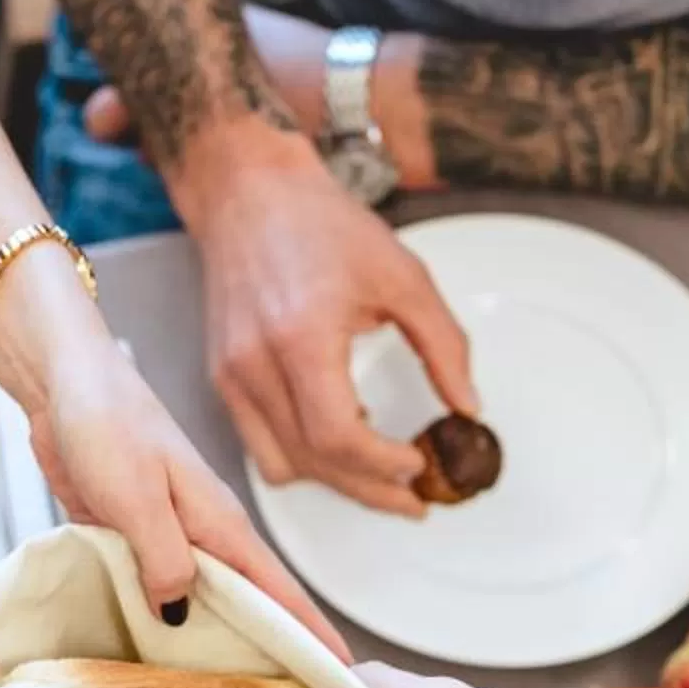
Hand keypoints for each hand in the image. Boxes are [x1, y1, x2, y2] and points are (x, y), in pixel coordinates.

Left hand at [24, 329, 349, 653]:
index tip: (342, 676)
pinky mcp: (133, 540)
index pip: (280, 589)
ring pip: (201, 603)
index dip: (312, 634)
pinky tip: (158, 658)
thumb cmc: (105, 421)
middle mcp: (202, 534)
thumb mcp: (136, 495)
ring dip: (217, 644)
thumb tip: (177, 610)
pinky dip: (163, 625)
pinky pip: (156, 592)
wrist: (61, 383)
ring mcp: (168, 538)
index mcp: (219, 522)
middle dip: (274, 653)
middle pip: (249, 605)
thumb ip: (163, 555)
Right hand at [93, 18, 476, 514]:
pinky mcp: (221, 379)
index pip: (339, 438)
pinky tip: (339, 443)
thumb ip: (444, 345)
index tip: (419, 467)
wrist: (245, 191)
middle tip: (413, 496)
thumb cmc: (319, 223)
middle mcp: (255, 366)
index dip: (383, 467)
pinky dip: (303, 458)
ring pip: (282, 466)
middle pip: (313, 463)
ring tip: (379, 474)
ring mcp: (230, 377)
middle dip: (369, 489)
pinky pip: (260, 445)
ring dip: (334, 481)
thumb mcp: (402, 275)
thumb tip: (467, 407)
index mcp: (300, 338)